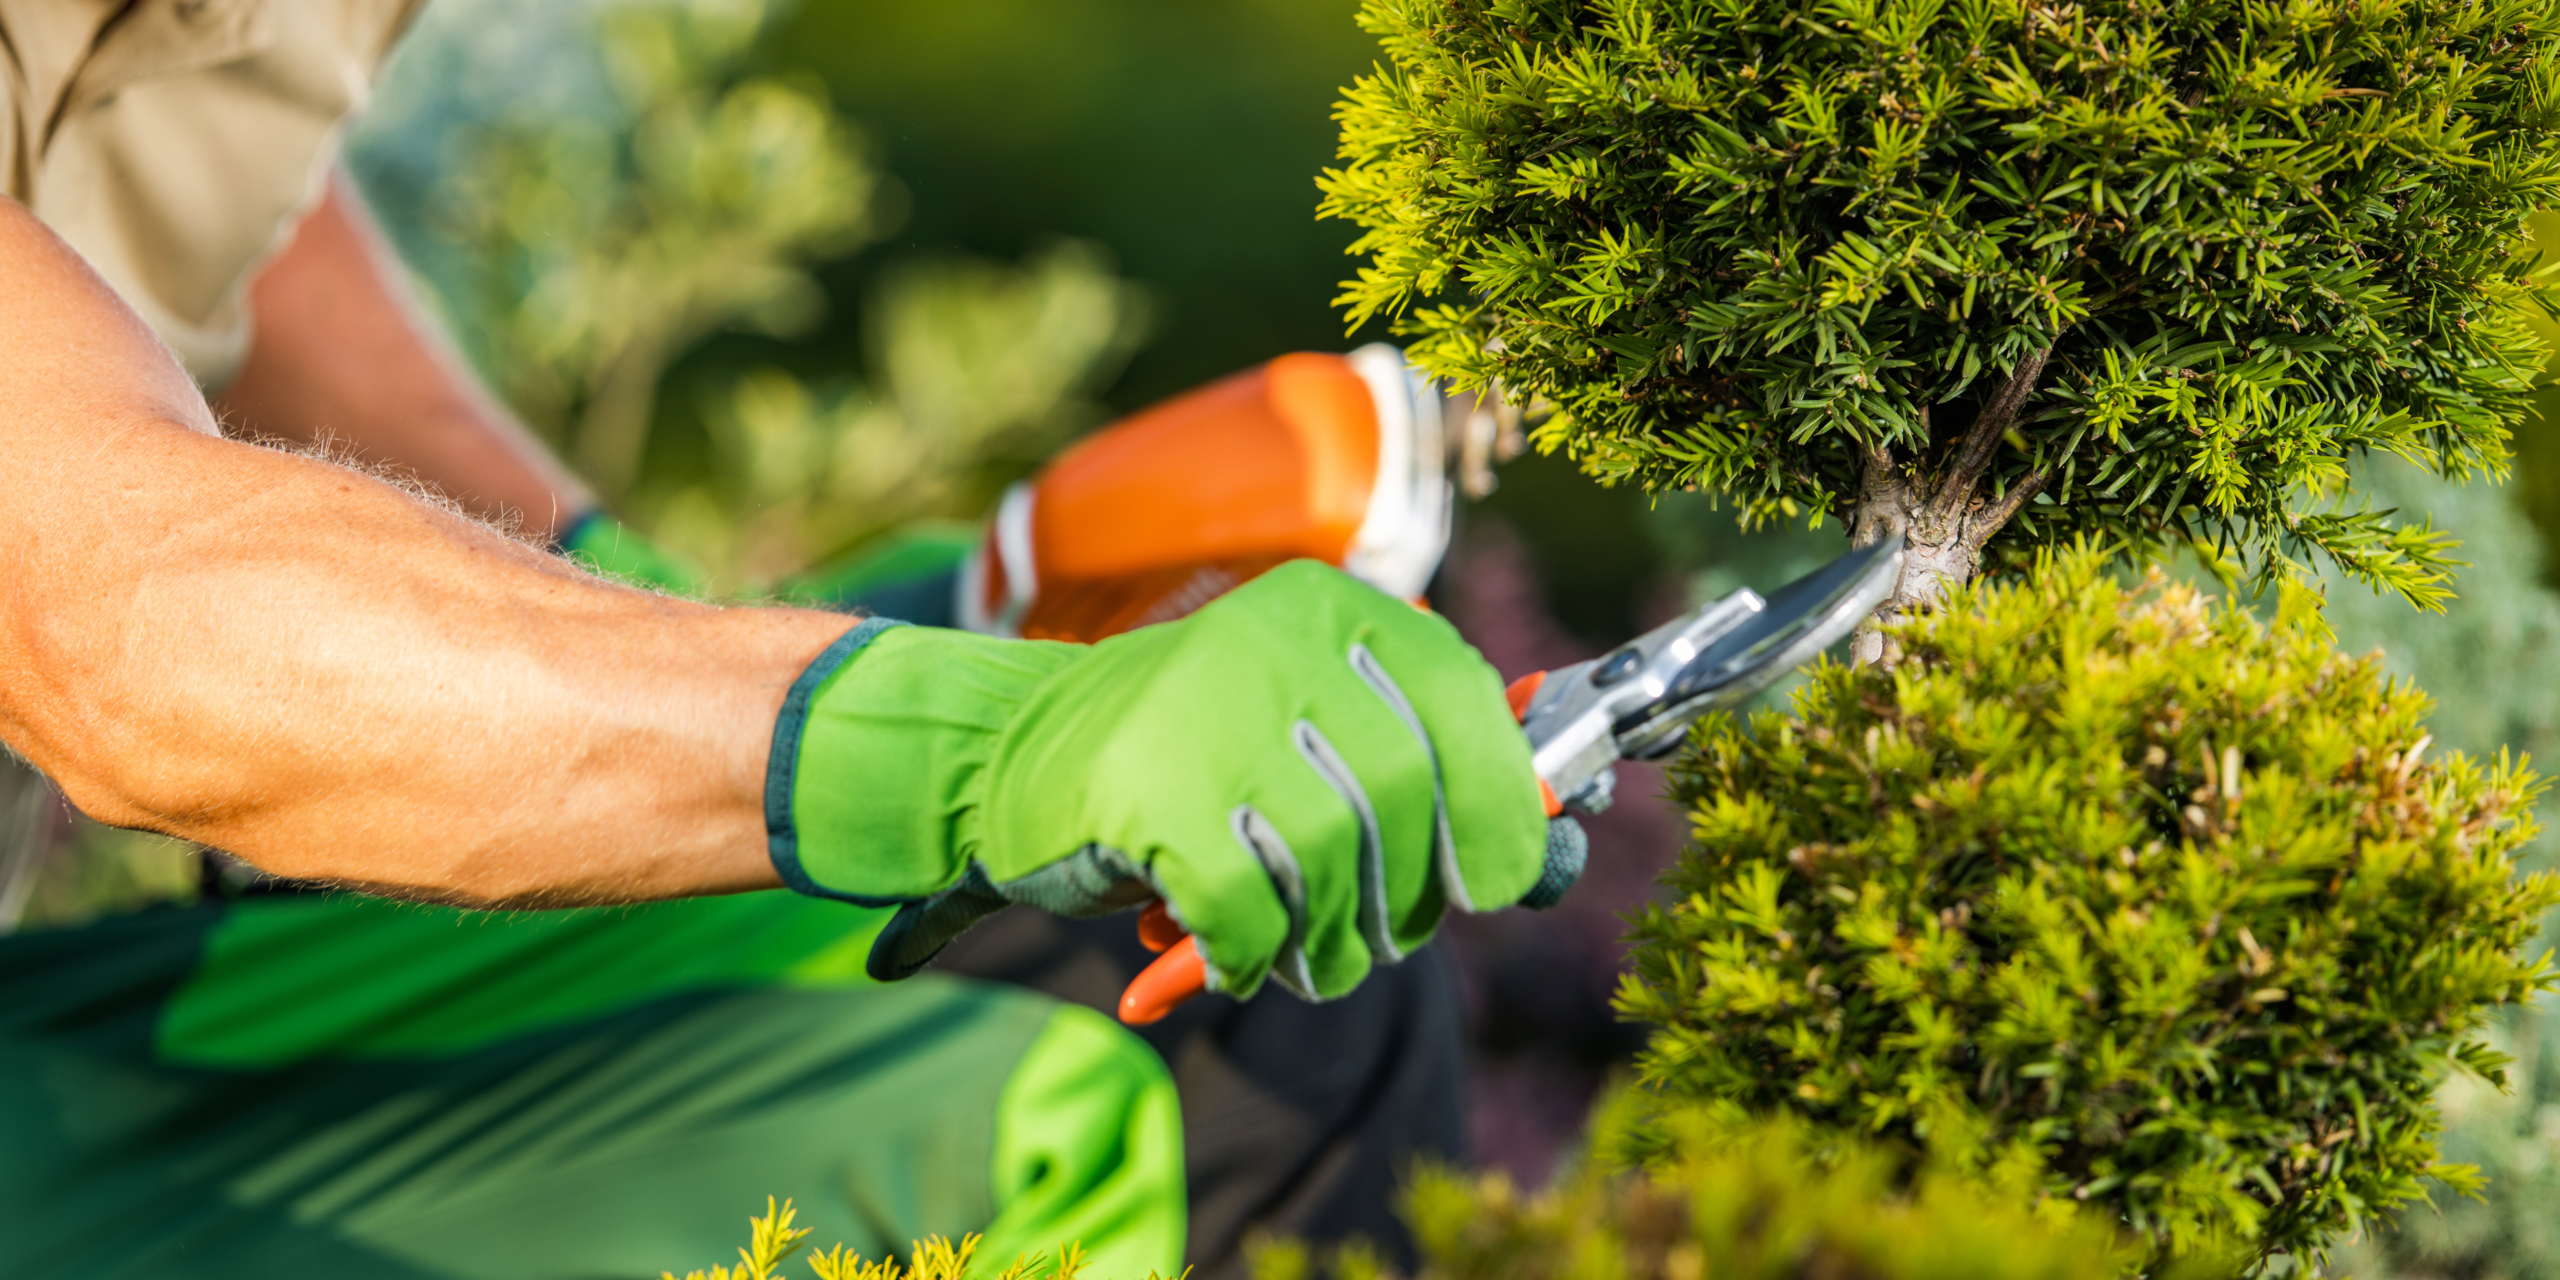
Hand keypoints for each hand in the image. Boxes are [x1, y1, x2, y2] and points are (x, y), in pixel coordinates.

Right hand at [771, 560, 1552, 998]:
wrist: (1002, 754)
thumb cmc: (1187, 754)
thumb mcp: (1308, 726)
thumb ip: (1419, 766)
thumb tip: (1554, 837)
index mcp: (1330, 608)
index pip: (1463, 701)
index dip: (1504, 803)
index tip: (1507, 880)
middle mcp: (1273, 639)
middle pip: (1405, 793)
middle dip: (1411, 893)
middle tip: (1384, 940)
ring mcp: (1206, 708)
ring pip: (1334, 862)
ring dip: (1331, 940)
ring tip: (1309, 957)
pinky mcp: (1148, 791)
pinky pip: (1250, 913)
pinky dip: (1248, 956)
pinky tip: (1227, 956)